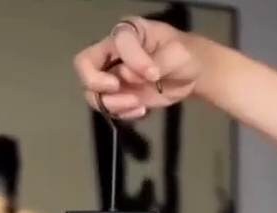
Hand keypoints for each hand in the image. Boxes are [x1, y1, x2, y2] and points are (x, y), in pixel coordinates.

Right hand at [73, 17, 201, 119]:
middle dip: (98, 82)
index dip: (130, 60)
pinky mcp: (120, 97)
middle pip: (84, 66)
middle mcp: (113, 54)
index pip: (114, 43)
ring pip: (93, 93)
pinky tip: (142, 111)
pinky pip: (109, 109)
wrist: (192, 74)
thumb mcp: (177, 53)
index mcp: (127, 34)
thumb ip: (157, 61)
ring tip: (138, 104)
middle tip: (117, 88)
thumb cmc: (184, 54)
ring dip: (113, 103)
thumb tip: (135, 76)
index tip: (153, 73)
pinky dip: (122, 114)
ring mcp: (114, 77)